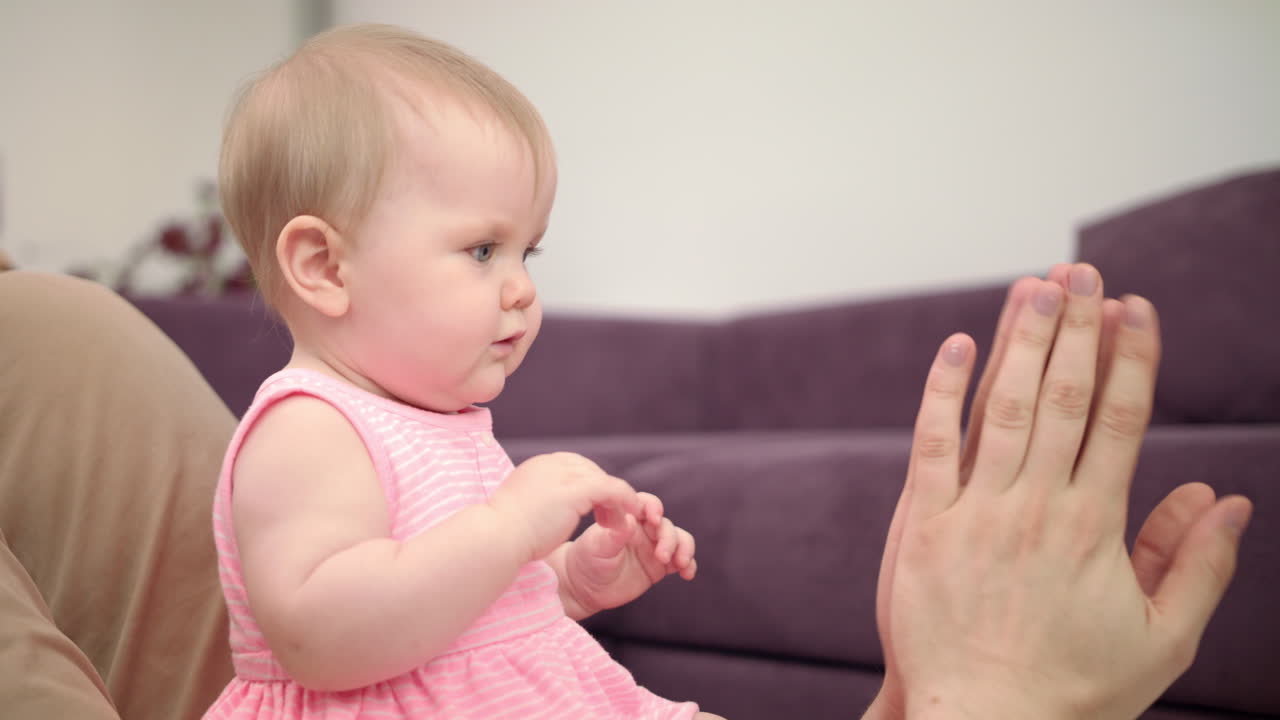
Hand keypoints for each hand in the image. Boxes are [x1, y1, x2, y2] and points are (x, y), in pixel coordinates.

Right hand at [488, 452, 641, 561]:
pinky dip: (625, 499)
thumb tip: (550, 510)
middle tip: (610, 515)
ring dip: (615, 499)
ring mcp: (564, 474)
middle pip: (590, 470)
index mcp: (537, 466)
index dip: (588, 485)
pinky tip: (632, 513)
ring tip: (620, 520)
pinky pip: (611, 489)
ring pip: (602, 480)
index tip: (595, 507)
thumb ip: (539, 501)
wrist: (496, 538)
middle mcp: (551, 464)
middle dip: (603, 492)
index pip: (573, 467)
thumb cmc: (504, 534)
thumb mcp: (523, 508)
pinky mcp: (576, 490)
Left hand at [560, 492, 697, 617]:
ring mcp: (654, 547)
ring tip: (680, 564)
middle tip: (662, 555)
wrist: (585, 586)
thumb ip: (614, 535)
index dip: (654, 508)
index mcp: (628, 518)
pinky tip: (687, 574)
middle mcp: (644, 529)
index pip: (646, 504)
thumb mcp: (596, 547)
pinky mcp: (660, 566)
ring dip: (684, 549)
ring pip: (679, 540)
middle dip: (669, 538)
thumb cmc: (587, 560)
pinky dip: (688, 564)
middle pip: (666, 525)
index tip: (654, 519)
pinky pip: (681, 561)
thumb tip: (632, 521)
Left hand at [869, 264, 1250, 719]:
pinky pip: (933, 443)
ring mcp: (977, 512)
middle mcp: (1039, 507)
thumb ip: (1197, 565)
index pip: (1121, 420)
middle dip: (1078, 329)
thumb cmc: (1073, 692)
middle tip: (1085, 271)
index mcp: (1098, 526)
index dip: (1131, 358)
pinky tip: (959, 344)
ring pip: (1003, 407)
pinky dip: (945, 391)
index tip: (1137, 308)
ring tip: (1037, 286)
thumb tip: (1227, 498)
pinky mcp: (923, 525)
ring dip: (1021, 341)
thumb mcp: (1161, 640)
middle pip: (1063, 397)